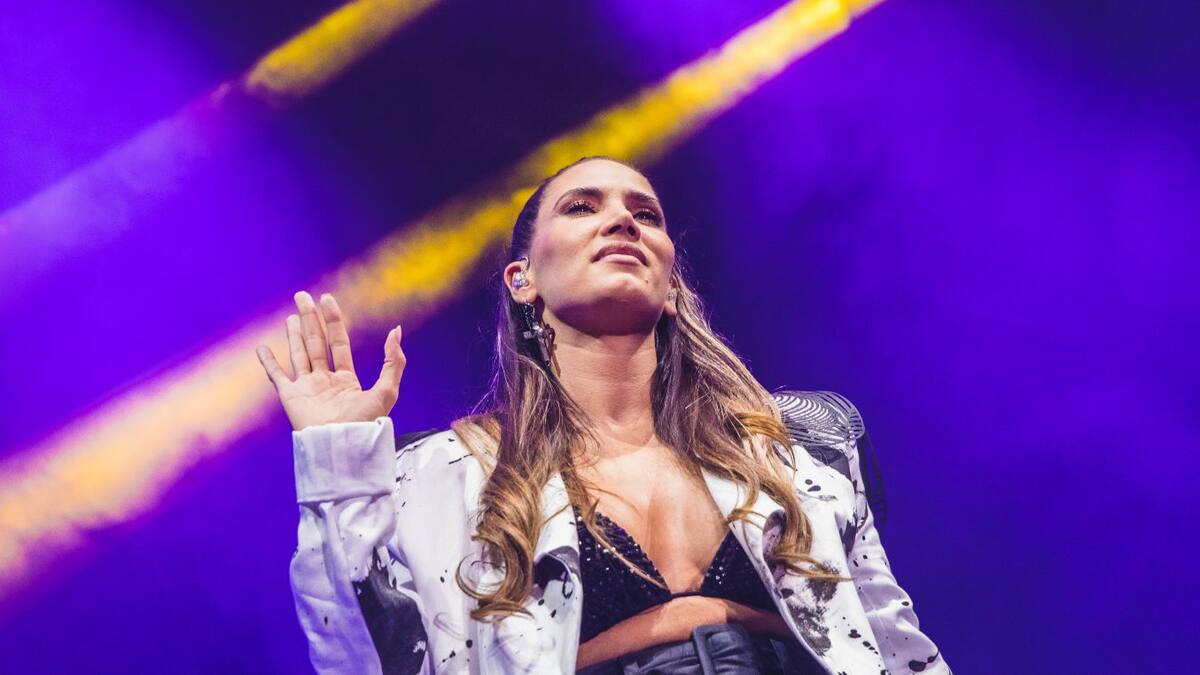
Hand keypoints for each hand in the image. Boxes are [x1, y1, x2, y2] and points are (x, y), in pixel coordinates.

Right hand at [255, 291, 404, 430]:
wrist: (341, 445)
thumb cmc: (364, 423)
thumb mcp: (386, 390)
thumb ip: (392, 361)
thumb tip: (396, 330)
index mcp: (346, 380)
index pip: (338, 343)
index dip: (333, 321)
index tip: (328, 299)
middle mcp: (325, 381)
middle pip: (316, 343)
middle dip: (310, 320)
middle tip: (302, 296)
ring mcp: (306, 388)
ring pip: (298, 355)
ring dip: (294, 335)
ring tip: (291, 316)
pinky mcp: (290, 398)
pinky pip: (276, 376)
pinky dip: (268, 362)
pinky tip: (262, 348)